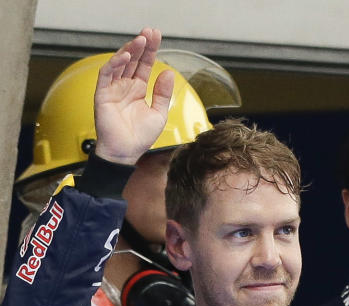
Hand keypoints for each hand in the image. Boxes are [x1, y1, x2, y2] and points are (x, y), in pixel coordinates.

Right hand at [93, 30, 173, 165]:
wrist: (125, 153)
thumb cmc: (140, 137)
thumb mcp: (158, 114)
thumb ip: (163, 93)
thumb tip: (168, 73)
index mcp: (138, 89)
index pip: (144, 64)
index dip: (150, 50)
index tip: (157, 36)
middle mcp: (125, 85)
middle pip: (133, 59)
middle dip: (141, 44)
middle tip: (149, 32)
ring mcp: (113, 88)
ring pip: (120, 62)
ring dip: (129, 50)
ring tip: (141, 40)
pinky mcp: (102, 93)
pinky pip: (107, 73)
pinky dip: (115, 63)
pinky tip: (126, 56)